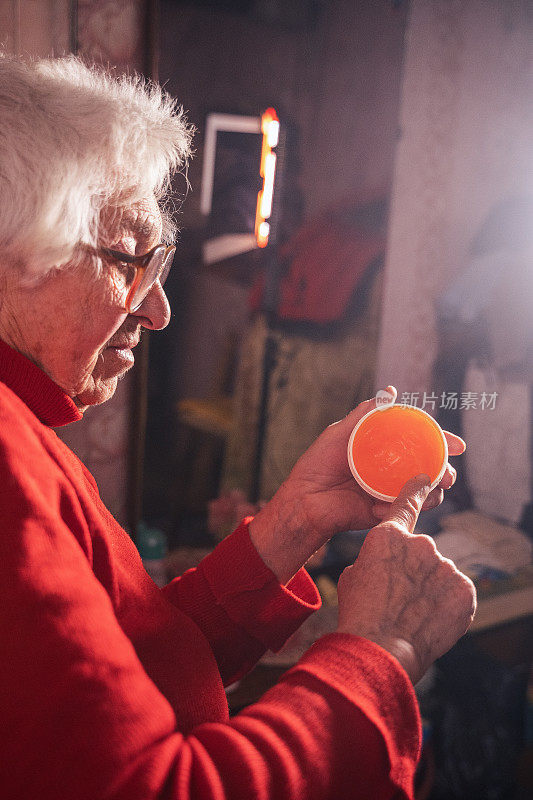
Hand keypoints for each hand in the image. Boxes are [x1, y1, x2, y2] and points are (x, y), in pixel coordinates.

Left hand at [249, 386, 463, 582]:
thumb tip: (390, 391)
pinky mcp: (385, 512)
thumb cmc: (317, 465)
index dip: (442, 442)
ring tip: (429, 487)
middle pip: (429, 468)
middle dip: (445, 470)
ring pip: (425, 492)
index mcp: (384, 450)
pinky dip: (403, 506)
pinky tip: (388, 504)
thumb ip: (364, 415)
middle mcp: (391, 470)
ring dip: (433, 490)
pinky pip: (404, 510)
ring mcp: (389, 492)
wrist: (303, 500)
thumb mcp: (339, 434)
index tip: (458, 445)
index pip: (419, 442)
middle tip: (446, 473)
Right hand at [336, 475, 476, 683]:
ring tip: (414, 614)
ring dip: (432, 588)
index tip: (425, 480)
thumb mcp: (353, 576)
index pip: (407, 503)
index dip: (416, 490)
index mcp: (388, 536)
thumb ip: (375, 559)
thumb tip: (385, 563)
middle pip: (422, 552)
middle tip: (401, 597)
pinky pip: (458, 592)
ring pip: (441, 573)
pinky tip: (432, 620)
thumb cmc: (360, 614)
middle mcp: (420, 544)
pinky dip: (449, 605)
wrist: (380, 649)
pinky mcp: (465, 589)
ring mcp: (445, 566)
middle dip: (415, 570)